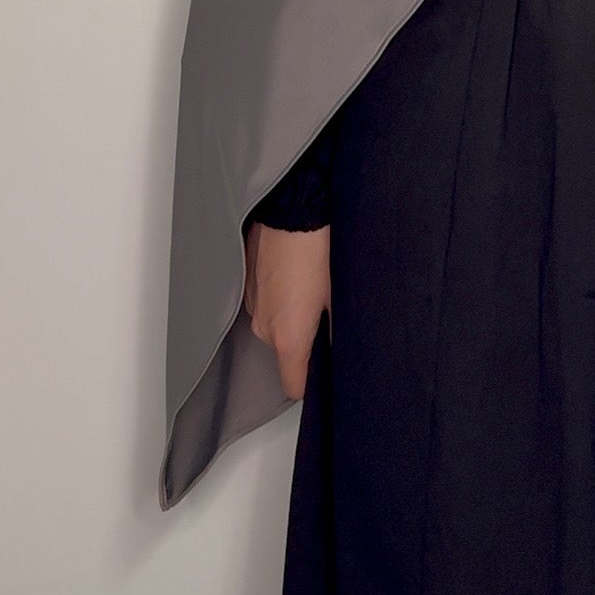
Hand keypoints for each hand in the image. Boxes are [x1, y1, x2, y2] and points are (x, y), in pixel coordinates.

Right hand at [243, 221, 331, 399]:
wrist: (293, 207)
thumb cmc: (320, 249)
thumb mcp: (342, 295)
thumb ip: (340, 333)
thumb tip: (347, 353)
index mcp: (288, 338)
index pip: (294, 387)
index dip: (314, 385)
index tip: (329, 372)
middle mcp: (263, 327)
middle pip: (287, 353)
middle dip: (307, 341)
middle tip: (330, 314)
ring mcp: (252, 305)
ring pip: (277, 326)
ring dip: (294, 316)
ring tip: (316, 287)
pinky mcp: (247, 284)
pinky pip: (267, 303)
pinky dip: (282, 296)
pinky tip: (299, 273)